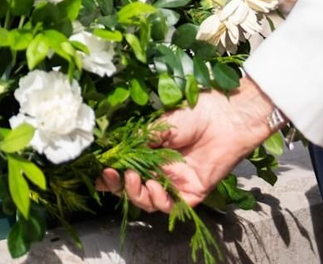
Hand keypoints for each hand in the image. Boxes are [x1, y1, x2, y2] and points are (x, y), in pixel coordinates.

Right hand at [95, 80, 275, 211]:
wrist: (224, 118)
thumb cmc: (194, 115)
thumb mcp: (159, 125)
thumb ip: (138, 141)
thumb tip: (113, 151)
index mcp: (150, 154)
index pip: (125, 169)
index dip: (110, 174)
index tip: (98, 171)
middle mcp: (160, 171)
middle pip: (133, 189)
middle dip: (119, 186)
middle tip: (112, 176)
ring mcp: (175, 184)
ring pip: (149, 202)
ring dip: (137, 194)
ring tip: (136, 179)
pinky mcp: (192, 193)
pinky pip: (172, 207)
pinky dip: (160, 201)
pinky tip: (154, 187)